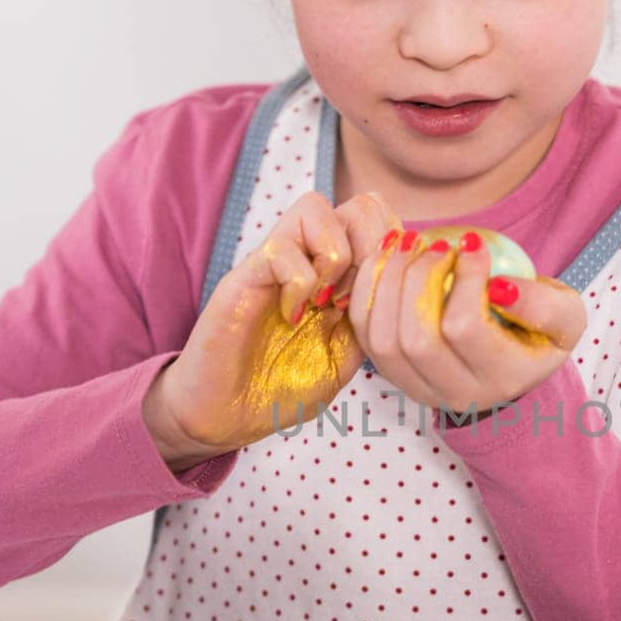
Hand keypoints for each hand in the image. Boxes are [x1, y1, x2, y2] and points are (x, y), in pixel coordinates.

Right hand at [150, 190, 402, 453]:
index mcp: (337, 274)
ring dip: (335, 256)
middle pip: (359, 204)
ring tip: (325, 302)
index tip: (381, 300)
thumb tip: (397, 288)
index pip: (380, 221)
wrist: (223, 416)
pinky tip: (291, 316)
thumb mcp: (344, 359)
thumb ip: (369, 321)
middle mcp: (307, 258)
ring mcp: (274, 264)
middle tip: (356, 297)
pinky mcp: (244, 278)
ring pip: (315, 207)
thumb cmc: (280, 388)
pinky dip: (298, 283)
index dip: (392, 252)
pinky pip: (281, 249)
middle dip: (371, 248)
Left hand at [342, 229, 586, 417]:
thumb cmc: (538, 333)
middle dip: (419, 279)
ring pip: (384, 339)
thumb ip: (545, 305)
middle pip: (417, 339)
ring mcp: (418, 388)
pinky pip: (364, 334)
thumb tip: (500, 287)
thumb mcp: (566, 317)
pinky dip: (367, 290)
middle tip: (435, 243)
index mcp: (502, 378)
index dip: (464, 279)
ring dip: (388, 281)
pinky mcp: (391, 374)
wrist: (511, 367)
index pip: (466, 329)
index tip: (473, 242)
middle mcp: (457, 393)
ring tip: (407, 243)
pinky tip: (386, 257)